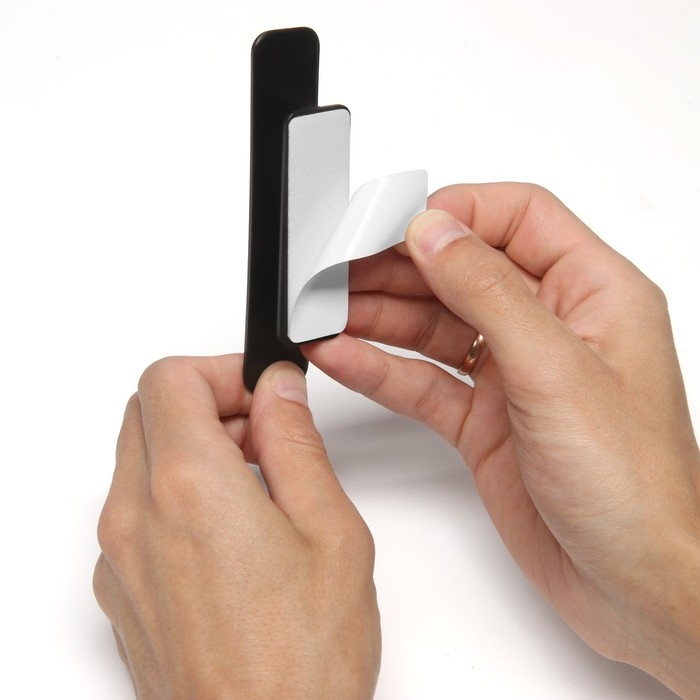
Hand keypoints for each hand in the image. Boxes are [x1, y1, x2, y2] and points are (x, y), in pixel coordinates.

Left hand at [93, 355, 379, 699]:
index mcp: (189, 487)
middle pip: (148, 411)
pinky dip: (177, 495)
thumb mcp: (329, 530)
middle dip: (208, 404)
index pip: (170, 377)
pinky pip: (137, 510)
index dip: (220, 371)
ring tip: (259, 487)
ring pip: (140, 459)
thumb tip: (278, 390)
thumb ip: (296, 443)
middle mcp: (137, 518)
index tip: (260, 392)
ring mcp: (120, 558)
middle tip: (264, 434)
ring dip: (194, 449)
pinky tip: (233, 534)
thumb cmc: (304, 661)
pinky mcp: (122, 590)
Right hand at [304, 183, 699, 696]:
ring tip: (323, 312)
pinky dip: (379, 368)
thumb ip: (489, 293)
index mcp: (592, 294)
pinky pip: (422, 381)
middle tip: (337, 271)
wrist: (635, 586)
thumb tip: (434, 232)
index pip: (517, 218)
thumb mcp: (558, 371)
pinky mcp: (483, 420)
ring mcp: (512, 374)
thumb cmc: (636, 488)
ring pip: (434, 326)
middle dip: (397, 269)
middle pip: (462, 272)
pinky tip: (341, 356)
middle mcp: (550, 327)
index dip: (454, 213)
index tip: (394, 226)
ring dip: (377, 317)